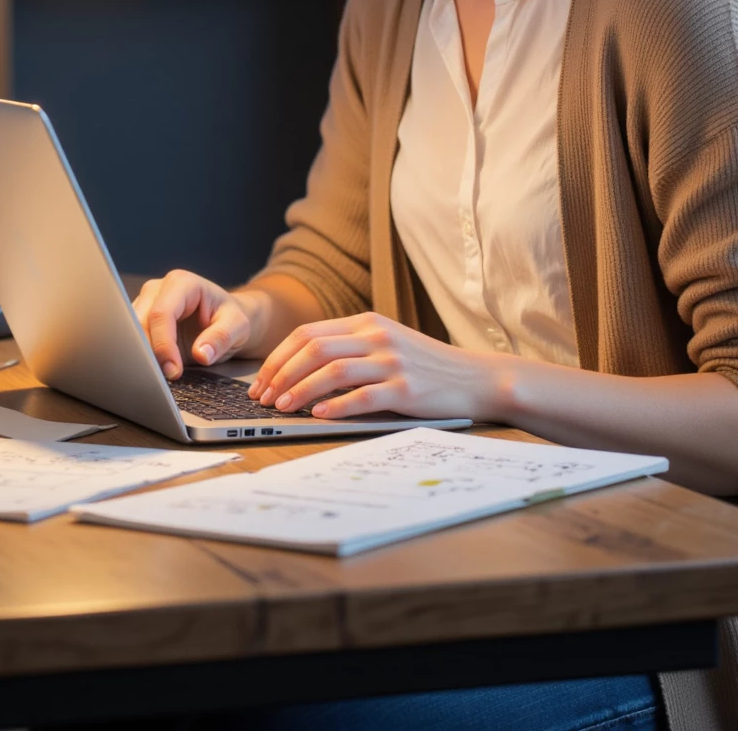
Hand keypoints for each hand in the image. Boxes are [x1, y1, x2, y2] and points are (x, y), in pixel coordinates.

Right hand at [132, 270, 260, 379]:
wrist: (225, 319)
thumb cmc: (230, 318)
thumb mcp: (238, 326)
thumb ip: (221, 338)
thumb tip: (202, 354)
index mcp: (182, 283)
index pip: (161, 313)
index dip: (163, 344)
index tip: (172, 371)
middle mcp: (158, 289)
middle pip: (139, 322)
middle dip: (147, 353)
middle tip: (160, 379)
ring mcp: (146, 303)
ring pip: (129, 332)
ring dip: (140, 356)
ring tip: (155, 378)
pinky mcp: (140, 320)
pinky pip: (131, 340)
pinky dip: (138, 357)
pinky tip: (150, 371)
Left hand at [248, 311, 504, 420]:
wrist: (475, 377)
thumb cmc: (426, 366)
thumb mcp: (387, 343)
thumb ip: (351, 347)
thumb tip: (300, 370)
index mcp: (367, 322)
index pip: (308, 333)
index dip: (279, 357)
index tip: (261, 380)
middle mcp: (377, 336)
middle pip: (314, 348)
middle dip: (281, 374)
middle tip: (263, 397)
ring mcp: (392, 361)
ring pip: (332, 370)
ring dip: (300, 389)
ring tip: (282, 407)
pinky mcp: (406, 388)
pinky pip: (361, 396)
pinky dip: (335, 406)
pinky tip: (318, 414)